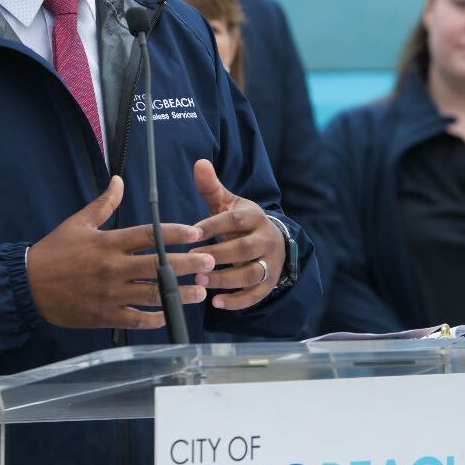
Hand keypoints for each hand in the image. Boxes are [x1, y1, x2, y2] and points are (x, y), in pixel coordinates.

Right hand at [28, 176, 211, 329]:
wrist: (28, 285)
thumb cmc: (54, 252)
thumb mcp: (78, 223)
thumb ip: (103, 204)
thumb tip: (119, 180)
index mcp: (108, 243)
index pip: (149, 235)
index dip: (176, 233)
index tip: (196, 232)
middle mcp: (113, 268)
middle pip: (158, 264)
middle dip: (187, 263)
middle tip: (210, 261)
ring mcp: (111, 294)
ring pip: (153, 294)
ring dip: (180, 293)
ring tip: (201, 291)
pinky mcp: (106, 315)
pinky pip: (137, 319)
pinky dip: (156, 318)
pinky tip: (172, 314)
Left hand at [190, 159, 284, 310]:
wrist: (273, 241)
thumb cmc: (241, 223)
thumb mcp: (228, 203)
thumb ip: (212, 187)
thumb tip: (199, 162)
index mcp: (254, 217)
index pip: (235, 220)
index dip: (213, 226)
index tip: (191, 233)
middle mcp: (266, 239)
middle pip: (245, 249)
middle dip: (219, 255)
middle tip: (194, 260)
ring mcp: (270, 262)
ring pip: (252, 274)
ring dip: (227, 280)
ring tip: (202, 281)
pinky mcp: (269, 282)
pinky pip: (256, 294)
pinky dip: (238, 301)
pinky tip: (217, 302)